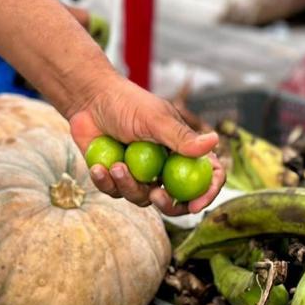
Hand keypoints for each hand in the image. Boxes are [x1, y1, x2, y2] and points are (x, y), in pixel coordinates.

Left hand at [67, 77, 222, 215]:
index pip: (207, 176)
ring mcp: (141, 173)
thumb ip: (181, 136)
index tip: (195, 205)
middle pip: (176, 199)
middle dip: (167, 205)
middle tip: (156, 195)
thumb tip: (215, 141)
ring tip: (116, 165)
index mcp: (182, 149)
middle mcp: (165, 165)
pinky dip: (106, 182)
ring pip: (142, 198)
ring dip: (128, 186)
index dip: (207, 193)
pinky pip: (115, 192)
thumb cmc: (125, 102)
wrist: (89, 100)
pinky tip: (98, 168)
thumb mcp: (155, 118)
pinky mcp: (116, 177)